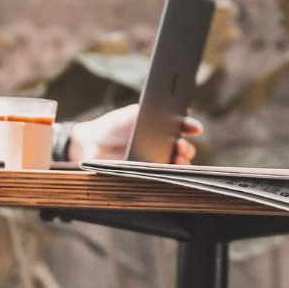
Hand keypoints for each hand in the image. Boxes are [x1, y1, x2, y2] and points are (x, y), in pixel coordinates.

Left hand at [68, 103, 201, 163]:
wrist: (93, 144)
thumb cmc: (113, 125)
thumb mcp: (129, 114)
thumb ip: (146, 113)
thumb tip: (164, 113)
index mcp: (163, 125)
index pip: (182, 125)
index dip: (190, 126)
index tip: (195, 128)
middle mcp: (164, 143)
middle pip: (183, 147)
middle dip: (186, 147)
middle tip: (179, 146)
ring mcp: (158, 159)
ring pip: (177, 163)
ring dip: (181, 162)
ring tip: (176, 159)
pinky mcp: (149, 172)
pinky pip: (163, 175)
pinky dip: (168, 174)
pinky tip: (167, 171)